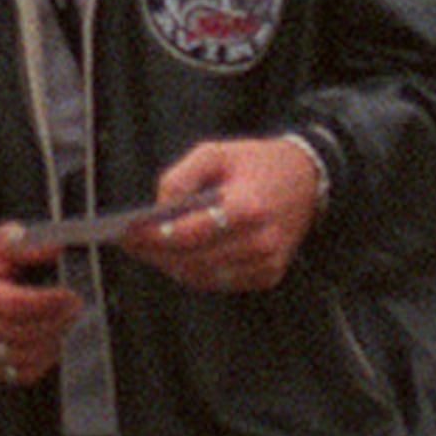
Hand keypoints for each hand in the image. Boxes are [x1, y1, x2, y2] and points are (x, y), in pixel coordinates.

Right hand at [0, 223, 73, 388]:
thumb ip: (27, 244)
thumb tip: (56, 247)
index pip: (10, 304)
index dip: (45, 302)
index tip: (70, 294)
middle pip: (19, 332)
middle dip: (55, 321)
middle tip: (77, 307)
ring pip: (22, 357)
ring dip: (52, 341)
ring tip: (70, 322)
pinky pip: (19, 374)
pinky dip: (43, 361)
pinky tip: (55, 340)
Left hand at [124, 135, 322, 289]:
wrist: (307, 178)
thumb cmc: (257, 163)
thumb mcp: (215, 153)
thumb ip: (181, 177)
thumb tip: (158, 208)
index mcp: (248, 208)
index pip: (191, 233)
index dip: (155, 236)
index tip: (128, 233)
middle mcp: (261, 241)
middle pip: (194, 259)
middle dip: (156, 253)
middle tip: (129, 243)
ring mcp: (267, 263)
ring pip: (204, 276)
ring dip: (171, 266)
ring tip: (145, 251)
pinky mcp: (269, 275)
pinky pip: (220, 282)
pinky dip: (194, 273)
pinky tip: (174, 258)